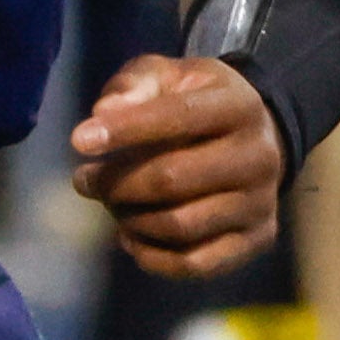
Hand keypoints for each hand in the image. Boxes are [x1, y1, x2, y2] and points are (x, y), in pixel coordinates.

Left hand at [71, 51, 281, 277]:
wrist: (255, 136)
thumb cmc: (196, 101)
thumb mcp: (168, 76)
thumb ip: (135, 85)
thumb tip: (103, 112)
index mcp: (239, 105)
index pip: (179, 117)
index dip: (126, 129)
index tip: (79, 141)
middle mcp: (259, 156)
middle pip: (173, 179)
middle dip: (116, 183)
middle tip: (85, 180)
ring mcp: (261, 202)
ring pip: (181, 226)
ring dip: (130, 220)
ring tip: (109, 205)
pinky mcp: (256, 239)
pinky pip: (197, 263)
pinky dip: (153, 257)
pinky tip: (130, 237)